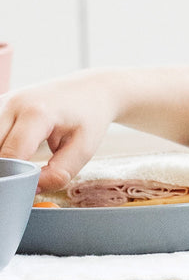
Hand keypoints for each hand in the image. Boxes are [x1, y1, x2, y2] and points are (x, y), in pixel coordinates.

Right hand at [0, 70, 120, 191]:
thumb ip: (61, 172)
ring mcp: (3, 102)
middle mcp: (13, 104)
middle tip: (22, 182)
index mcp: (37, 113)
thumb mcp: (84, 149)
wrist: (90, 90)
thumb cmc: (89, 118)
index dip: (16, 176)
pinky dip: (1, 147)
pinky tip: (13, 156)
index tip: (28, 189)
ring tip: (19, 168)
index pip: (11, 153)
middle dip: (4, 168)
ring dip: (2, 158)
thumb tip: (33, 189)